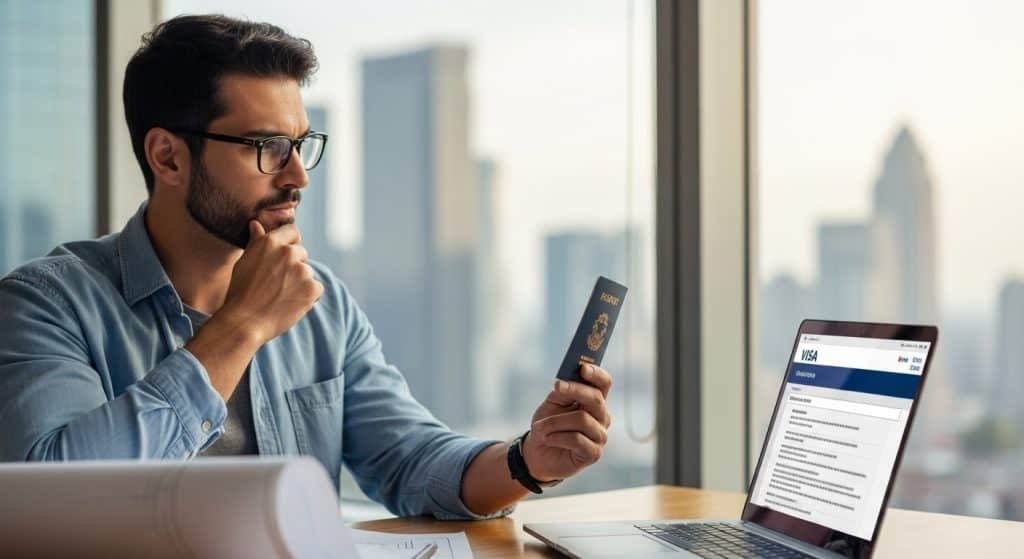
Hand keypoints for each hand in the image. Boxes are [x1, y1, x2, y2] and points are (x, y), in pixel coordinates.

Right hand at [215, 220, 323, 344]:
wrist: (245, 321)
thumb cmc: (240, 292)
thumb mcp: (245, 262)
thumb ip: (256, 242)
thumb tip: (256, 224)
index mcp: (271, 242)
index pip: (293, 231)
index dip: (290, 243)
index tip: (283, 257)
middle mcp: (289, 252)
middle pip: (301, 253)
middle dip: (293, 265)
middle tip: (276, 283)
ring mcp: (302, 270)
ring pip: (307, 272)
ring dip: (300, 282)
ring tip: (280, 296)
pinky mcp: (312, 288)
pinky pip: (316, 288)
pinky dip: (308, 296)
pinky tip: (290, 303)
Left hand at [521, 364, 612, 482]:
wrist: (538, 452)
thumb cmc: (548, 424)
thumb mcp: (552, 404)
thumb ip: (562, 392)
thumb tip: (565, 383)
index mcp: (594, 401)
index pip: (604, 383)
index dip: (596, 374)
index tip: (582, 368)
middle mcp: (602, 417)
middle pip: (596, 399)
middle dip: (574, 391)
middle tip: (556, 389)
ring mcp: (600, 436)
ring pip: (582, 419)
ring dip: (555, 422)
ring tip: (540, 428)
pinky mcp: (594, 453)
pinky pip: (577, 439)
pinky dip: (556, 437)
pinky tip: (548, 439)